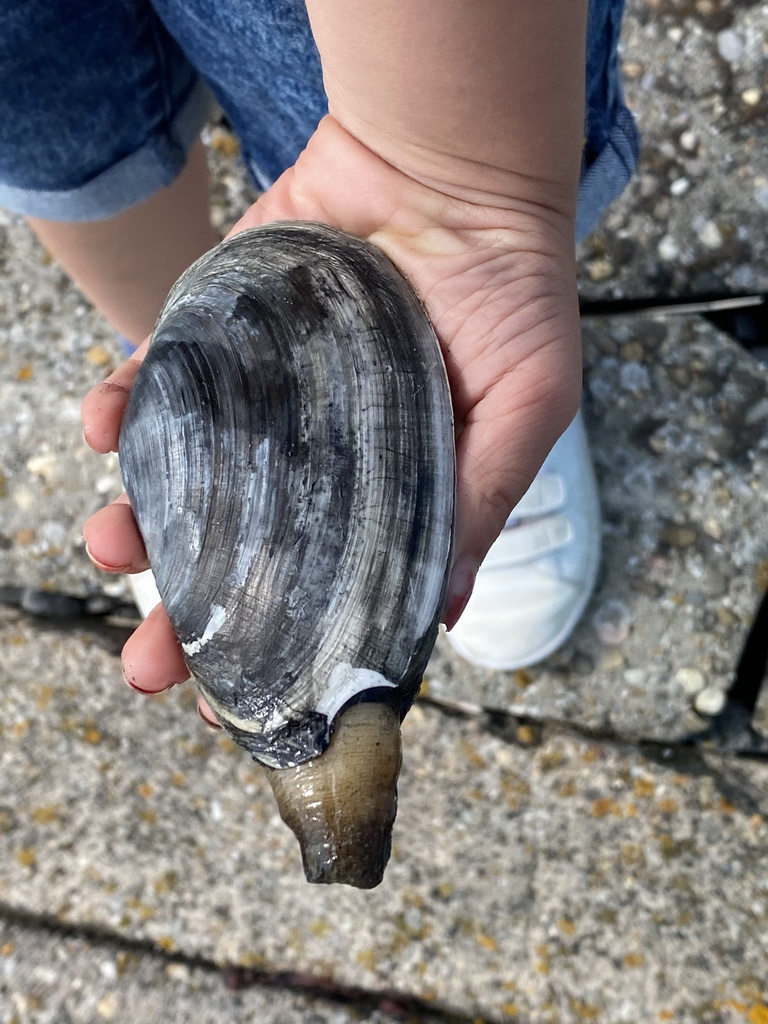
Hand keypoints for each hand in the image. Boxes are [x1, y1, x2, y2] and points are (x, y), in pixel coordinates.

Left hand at [82, 115, 580, 705]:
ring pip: (185, 479)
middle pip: (239, 549)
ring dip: (136, 519)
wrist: (458, 171)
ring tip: (108, 546)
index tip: (233, 700)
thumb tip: (438, 612)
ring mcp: (261, 400)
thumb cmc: (510, 295)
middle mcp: (314, 457)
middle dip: (186, 607)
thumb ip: (481, 502)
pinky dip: (121, 408)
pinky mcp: (220, 333)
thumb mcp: (526, 407)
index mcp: (384, 491)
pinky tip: (104, 430)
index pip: (320, 586)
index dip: (278, 645)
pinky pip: (157, 380)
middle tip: (148, 663)